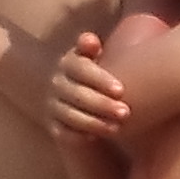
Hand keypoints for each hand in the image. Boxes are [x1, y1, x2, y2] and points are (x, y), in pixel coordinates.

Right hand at [42, 30, 128, 149]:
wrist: (95, 113)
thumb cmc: (106, 84)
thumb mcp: (107, 63)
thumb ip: (97, 51)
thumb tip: (90, 40)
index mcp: (71, 62)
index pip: (79, 66)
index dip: (98, 78)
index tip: (120, 90)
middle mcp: (58, 82)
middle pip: (75, 92)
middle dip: (101, 103)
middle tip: (125, 112)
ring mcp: (54, 105)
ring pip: (69, 113)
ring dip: (93, 121)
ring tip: (116, 128)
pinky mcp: (55, 127)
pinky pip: (64, 132)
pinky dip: (78, 134)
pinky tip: (95, 137)